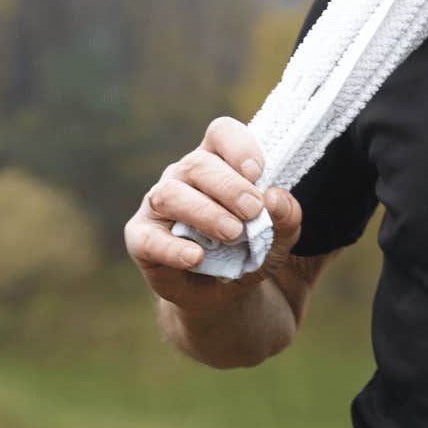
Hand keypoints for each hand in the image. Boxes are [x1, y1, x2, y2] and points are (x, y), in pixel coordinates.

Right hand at [124, 115, 304, 314]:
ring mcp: (158, 205)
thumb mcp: (281, 236)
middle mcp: (183, 176)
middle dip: (230, 187)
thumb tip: (275, 198)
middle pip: (198, 164)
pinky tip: (196, 257)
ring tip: (233, 233)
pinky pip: (149, 238)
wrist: (224, 294)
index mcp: (217, 163)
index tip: (258, 173)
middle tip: (253, 212)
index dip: (238, 147)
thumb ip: (286, 215)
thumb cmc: (250, 250)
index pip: (221, 133)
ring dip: (205, 212)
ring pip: (171, 193)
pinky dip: (172, 248)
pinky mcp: (141, 238)